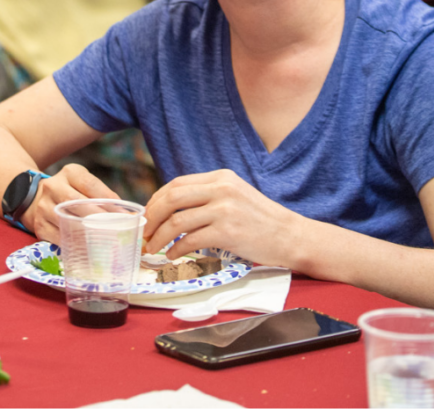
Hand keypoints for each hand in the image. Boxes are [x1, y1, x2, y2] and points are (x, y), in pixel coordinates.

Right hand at [20, 164, 118, 243]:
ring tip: (106, 241)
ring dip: (88, 233)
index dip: (109, 200)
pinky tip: (89, 250)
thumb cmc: (71, 192)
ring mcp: (44, 207)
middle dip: (100, 218)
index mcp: (70, 173)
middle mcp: (53, 187)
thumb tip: (128, 214)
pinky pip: (59, 238)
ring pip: (68, 221)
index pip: (91, 185)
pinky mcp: (40, 226)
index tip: (125, 214)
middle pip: (78, 203)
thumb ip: (103, 195)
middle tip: (118, 229)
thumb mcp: (84, 184)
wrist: (35, 198)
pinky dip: (75, 245)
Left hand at [143, 169, 302, 265]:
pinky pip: (190, 241)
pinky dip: (176, 250)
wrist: (290, 236)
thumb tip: (170, 209)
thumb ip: (208, 196)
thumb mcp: (236, 196)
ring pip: (176, 221)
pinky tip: (173, 256)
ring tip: (153, 248)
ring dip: (158, 237)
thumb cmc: (261, 220)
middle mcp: (222, 189)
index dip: (156, 200)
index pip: (177, 183)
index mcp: (222, 177)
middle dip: (151, 217)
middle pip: (171, 198)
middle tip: (143, 233)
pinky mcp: (227, 232)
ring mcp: (225, 210)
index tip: (148, 216)